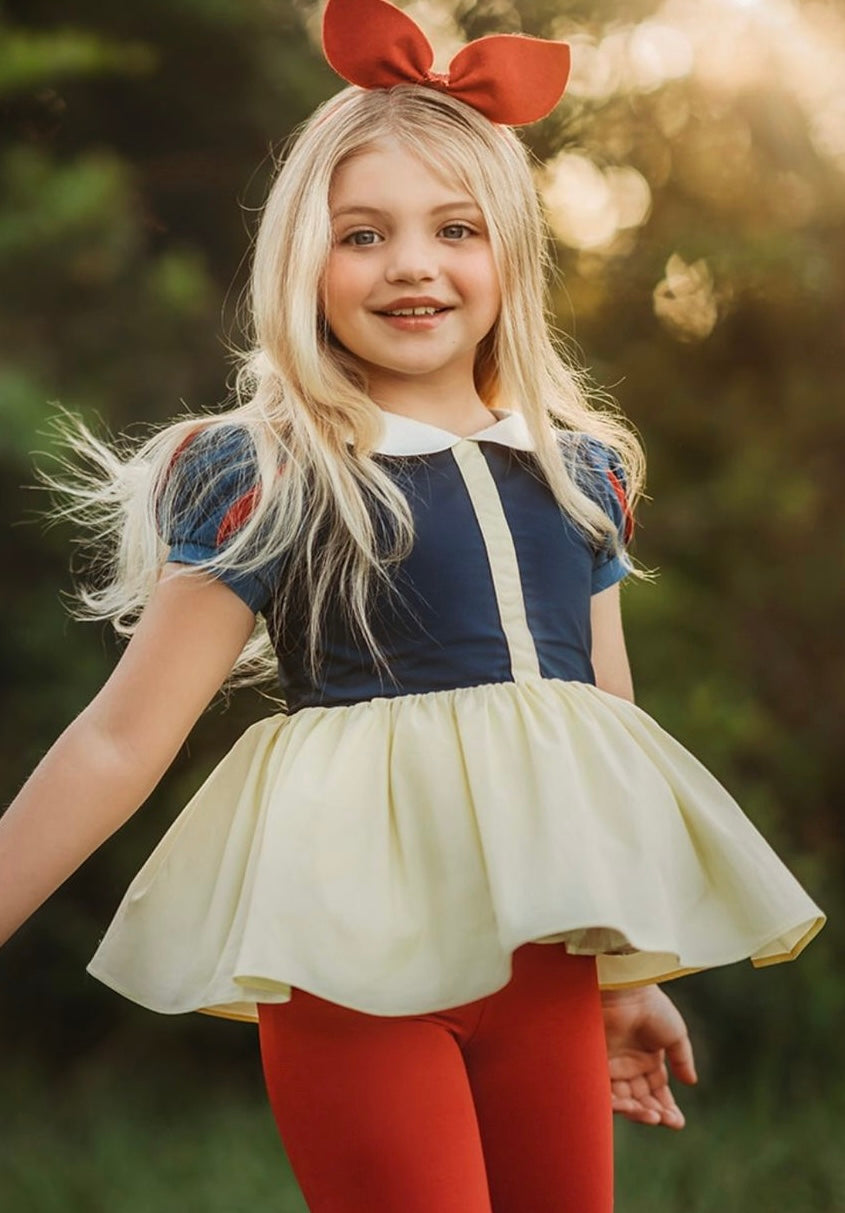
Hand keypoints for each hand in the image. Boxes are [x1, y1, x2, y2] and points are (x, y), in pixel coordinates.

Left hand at [601, 984, 696, 1129]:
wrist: (625, 989)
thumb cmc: (650, 1006)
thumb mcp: (675, 1033)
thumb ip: (682, 1058)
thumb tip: (691, 1082)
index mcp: (647, 1059)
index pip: (657, 1093)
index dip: (667, 1110)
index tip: (677, 1122)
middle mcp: (627, 1065)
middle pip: (640, 1100)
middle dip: (653, 1114)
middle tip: (663, 1119)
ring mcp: (610, 1065)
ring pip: (622, 1101)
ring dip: (637, 1113)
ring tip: (650, 1115)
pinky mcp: (593, 1063)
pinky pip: (603, 1091)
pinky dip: (616, 1104)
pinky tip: (631, 1107)